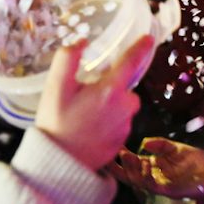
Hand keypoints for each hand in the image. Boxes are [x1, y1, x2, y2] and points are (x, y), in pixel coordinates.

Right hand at [34, 35, 155, 170]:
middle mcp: (124, 107)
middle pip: (124, 87)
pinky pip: (119, 123)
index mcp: (110, 90)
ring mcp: (125, 126)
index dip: (140, 48)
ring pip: (122, 106)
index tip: (149, 38)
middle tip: (84, 96)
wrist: (60, 165)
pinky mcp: (122, 141)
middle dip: (110, 86)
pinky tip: (88, 128)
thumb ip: (66, 60)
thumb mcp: (54, 88)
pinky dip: (108, 121)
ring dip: (109, 105)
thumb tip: (81, 43)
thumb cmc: (56, 124)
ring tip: (83, 115)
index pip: (131, 62)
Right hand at [111, 137, 203, 198]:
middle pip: (131, 175)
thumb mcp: (177, 149)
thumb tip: (144, 142)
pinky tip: (145, 165)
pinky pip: (155, 186)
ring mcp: (162, 185)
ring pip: (140, 181)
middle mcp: (155, 177)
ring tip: (126, 155)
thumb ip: (162, 144)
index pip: (132, 163)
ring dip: (131, 170)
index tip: (111, 146)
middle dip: (120, 165)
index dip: (121, 157)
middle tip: (112, 153)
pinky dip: (148, 177)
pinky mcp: (172, 191)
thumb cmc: (197, 162)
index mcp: (154, 166)